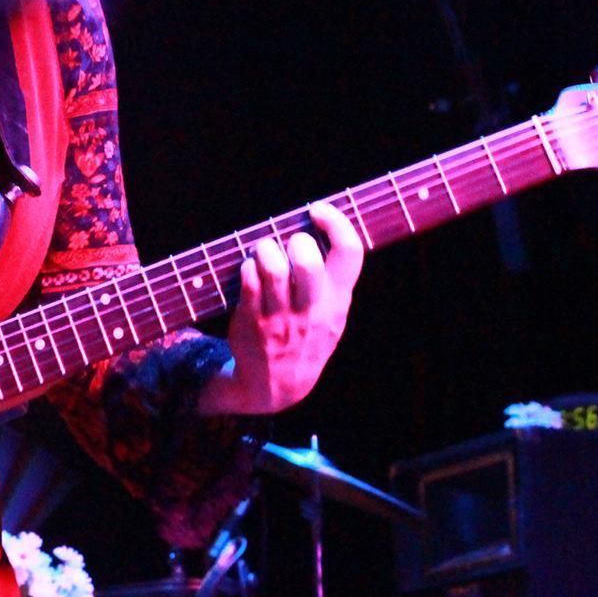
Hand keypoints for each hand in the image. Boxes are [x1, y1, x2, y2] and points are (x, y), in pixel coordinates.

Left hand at [199, 201, 363, 416]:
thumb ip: (334, 280)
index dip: (336, 222)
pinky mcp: (253, 320)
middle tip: (288, 244)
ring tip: (264, 252)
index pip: (349, 252)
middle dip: (295, 240)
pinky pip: (248, 280)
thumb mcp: (334, 315)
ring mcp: (281, 316)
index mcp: (338, 301)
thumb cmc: (308, 336)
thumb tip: (325, 228)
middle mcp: (312, 308)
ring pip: (272, 267)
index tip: (317, 210)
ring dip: (265, 249)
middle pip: (307, 260)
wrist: (280, 385)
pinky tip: (251, 271)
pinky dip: (248, 267)